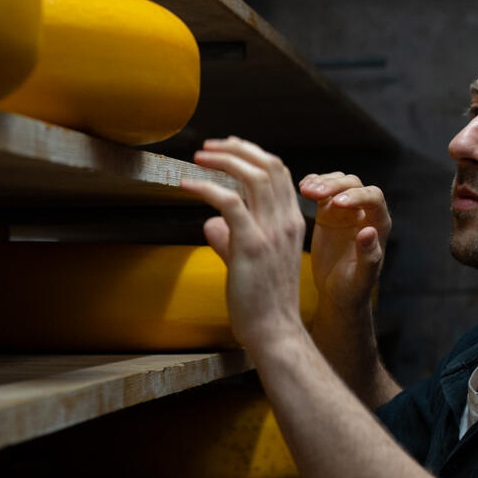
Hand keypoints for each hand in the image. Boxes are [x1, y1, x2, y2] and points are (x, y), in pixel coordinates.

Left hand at [180, 137, 307, 351]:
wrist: (274, 332)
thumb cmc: (263, 304)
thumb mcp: (249, 263)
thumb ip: (231, 239)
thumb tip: (210, 225)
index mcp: (291, 223)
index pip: (279, 173)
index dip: (253, 154)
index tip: (228, 148)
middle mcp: (285, 222)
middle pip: (268, 165)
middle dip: (237, 148)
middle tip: (210, 146)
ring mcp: (270, 232)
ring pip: (251, 176)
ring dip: (222, 160)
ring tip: (198, 156)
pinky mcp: (251, 245)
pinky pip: (228, 202)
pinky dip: (206, 187)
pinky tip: (186, 185)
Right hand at [299, 172, 390, 315]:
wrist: (335, 294)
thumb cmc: (352, 290)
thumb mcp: (360, 278)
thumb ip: (369, 257)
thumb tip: (368, 231)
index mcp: (378, 225)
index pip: (374, 198)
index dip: (357, 196)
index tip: (336, 204)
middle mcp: (364, 212)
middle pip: (353, 184)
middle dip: (335, 185)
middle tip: (313, 193)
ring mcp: (345, 210)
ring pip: (338, 182)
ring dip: (322, 182)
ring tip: (305, 190)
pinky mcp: (327, 212)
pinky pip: (322, 190)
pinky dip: (313, 184)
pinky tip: (301, 187)